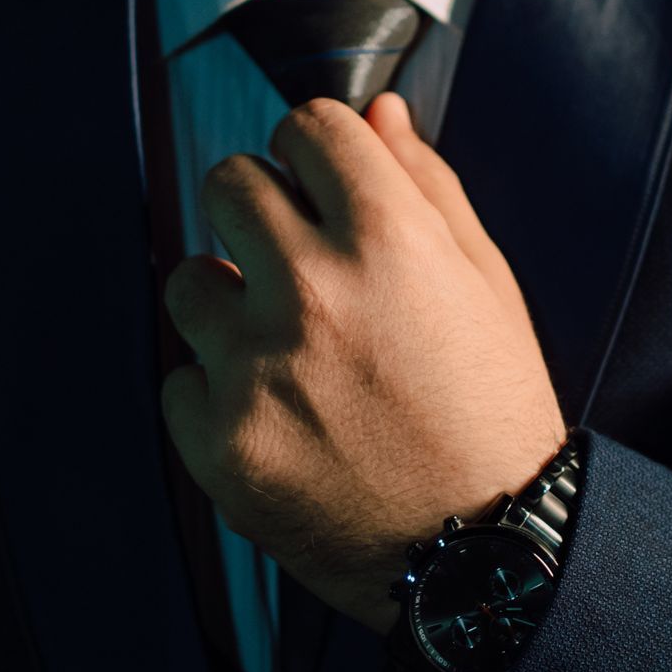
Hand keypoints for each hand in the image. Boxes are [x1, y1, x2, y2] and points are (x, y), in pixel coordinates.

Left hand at [160, 92, 569, 636]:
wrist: (485, 559)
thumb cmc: (493, 420)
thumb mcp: (488, 289)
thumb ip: (429, 189)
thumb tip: (379, 112)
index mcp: (390, 240)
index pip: (307, 126)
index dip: (317, 158)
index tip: (323, 194)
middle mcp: (314, 293)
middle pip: (228, 184)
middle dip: (260, 215)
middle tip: (297, 272)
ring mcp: (258, 370)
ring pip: (187, 280)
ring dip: (227, 304)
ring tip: (285, 355)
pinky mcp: (221, 443)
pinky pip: (179, 382)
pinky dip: (218, 398)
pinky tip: (278, 423)